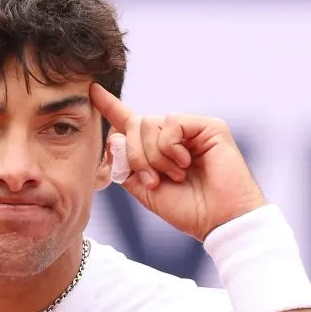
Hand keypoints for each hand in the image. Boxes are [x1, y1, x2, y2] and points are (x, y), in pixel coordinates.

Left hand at [90, 83, 266, 241]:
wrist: (218, 221)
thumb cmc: (187, 209)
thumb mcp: (144, 190)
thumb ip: (125, 166)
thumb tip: (114, 137)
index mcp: (155, 149)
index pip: (129, 122)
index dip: (110, 106)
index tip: (92, 90)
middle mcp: (172, 136)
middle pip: (134, 125)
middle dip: (135, 156)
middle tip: (153, 180)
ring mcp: (190, 129)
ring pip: (149, 124)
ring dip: (154, 156)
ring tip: (175, 176)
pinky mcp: (207, 126)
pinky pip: (171, 122)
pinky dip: (171, 147)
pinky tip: (186, 163)